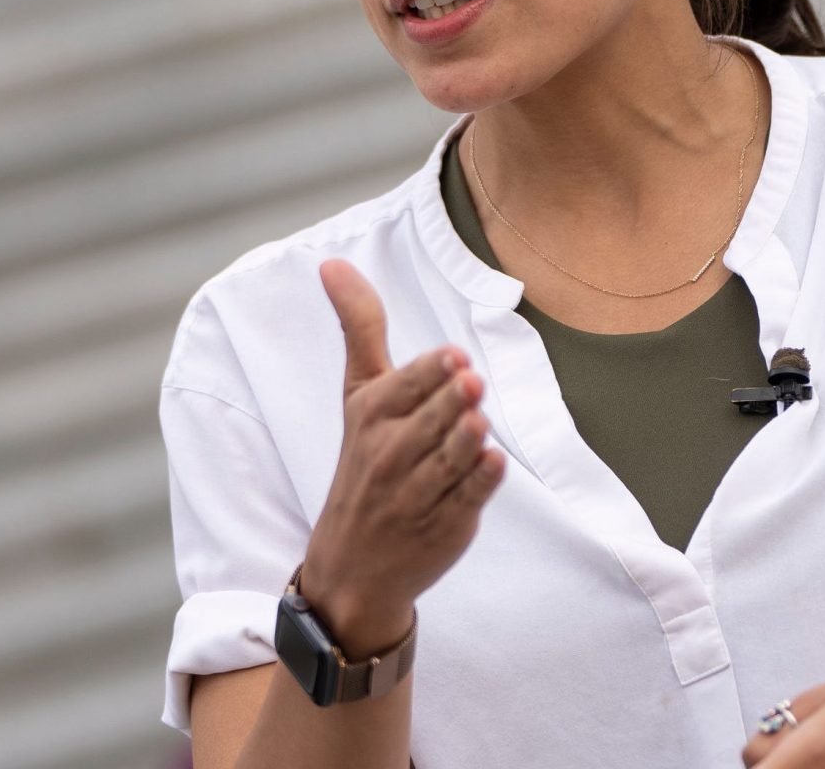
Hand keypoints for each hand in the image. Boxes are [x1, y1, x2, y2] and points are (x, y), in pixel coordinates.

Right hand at [296, 259, 506, 654]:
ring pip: (447, 463)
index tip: (453, 358)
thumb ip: (360, 327)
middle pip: (428, 424)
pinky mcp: (446, 526)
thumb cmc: (363, 461)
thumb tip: (332, 261)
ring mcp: (418, 495)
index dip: (430, 374)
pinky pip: (466, 501)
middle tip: (470, 384)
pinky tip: (493, 464)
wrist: (351, 562)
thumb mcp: (357, 394)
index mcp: (371, 417)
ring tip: (479, 422)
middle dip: (451, 404)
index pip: (403, 389)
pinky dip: (480, 484)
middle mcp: (390, 456)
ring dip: (465, 443)